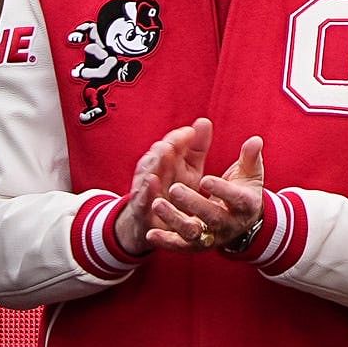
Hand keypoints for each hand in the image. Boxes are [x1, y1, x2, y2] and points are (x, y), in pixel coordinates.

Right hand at [114, 121, 213, 256]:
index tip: (190, 133)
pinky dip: (146, 192)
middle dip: (163, 149)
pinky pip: (143, 201)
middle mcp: (151, 174)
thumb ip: (196, 148)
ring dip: (154, 165)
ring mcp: (145, 192)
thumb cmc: (174, 193)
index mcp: (164, 164)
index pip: (168, 146)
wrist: (150, 225)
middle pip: (156, 159)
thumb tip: (204, 121)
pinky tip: (152, 182)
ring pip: (146, 176)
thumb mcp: (188, 171)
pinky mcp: (143, 212)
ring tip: (163, 155)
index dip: (177, 139)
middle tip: (172, 142)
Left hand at [148, 133, 267, 255]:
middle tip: (175, 189)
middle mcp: (229, 224)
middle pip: (212, 217)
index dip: (221, 189)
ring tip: (157, 204)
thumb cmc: (242, 191)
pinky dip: (166, 242)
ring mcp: (212, 236)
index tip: (205, 179)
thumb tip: (255, 140)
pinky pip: (180, 246)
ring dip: (174, 220)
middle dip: (193, 204)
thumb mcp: (249, 174)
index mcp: (245, 205)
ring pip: (193, 233)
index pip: (236, 198)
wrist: (241, 223)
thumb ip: (250, 157)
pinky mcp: (196, 246)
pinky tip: (151, 234)